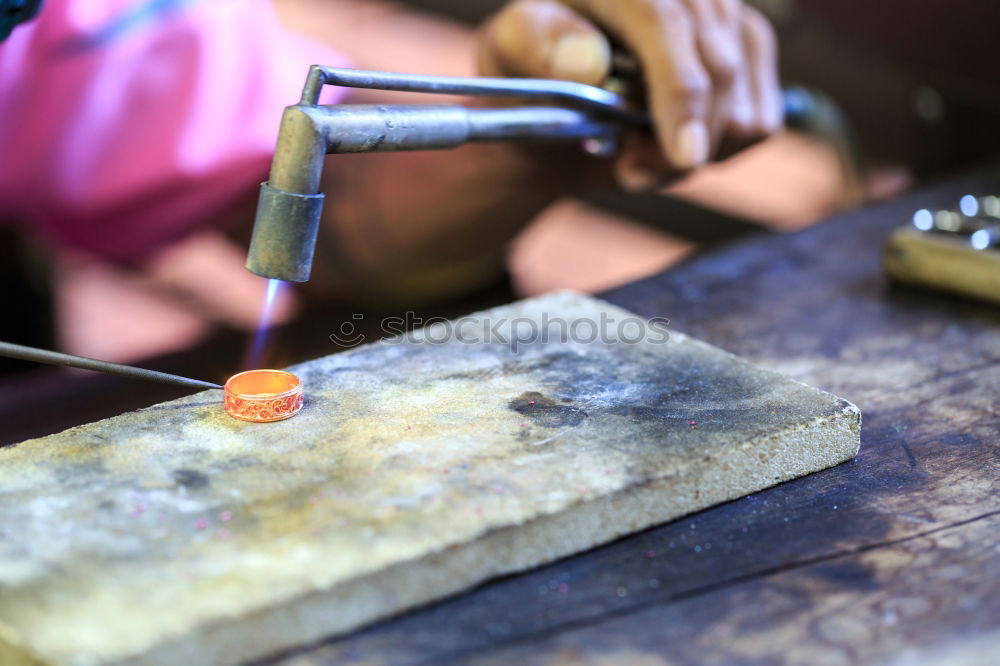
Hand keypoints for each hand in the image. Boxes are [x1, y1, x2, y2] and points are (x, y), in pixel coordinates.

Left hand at [477, 0, 781, 189]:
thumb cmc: (529, 64)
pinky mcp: (751, 45)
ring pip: (742, 109)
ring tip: (636, 155)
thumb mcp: (511, 48)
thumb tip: (586, 62)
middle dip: (676, 145)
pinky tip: (670, 142)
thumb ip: (538, 46)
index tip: (683, 157)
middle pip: (717, 69)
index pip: (666, 20)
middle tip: (627, 172)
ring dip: (689, 156)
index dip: (680, 90)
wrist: (555, 88)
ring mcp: (728, 11)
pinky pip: (759, 122)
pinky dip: (715, 151)